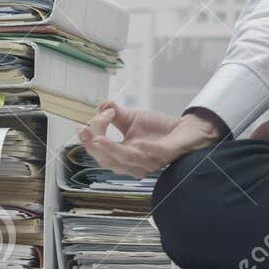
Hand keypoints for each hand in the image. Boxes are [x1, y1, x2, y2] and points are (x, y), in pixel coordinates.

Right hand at [76, 101, 225, 175]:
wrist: (185, 129)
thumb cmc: (158, 129)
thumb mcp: (132, 119)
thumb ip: (115, 114)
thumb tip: (100, 105)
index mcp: (124, 156)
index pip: (101, 154)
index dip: (89, 142)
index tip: (82, 125)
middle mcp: (134, 163)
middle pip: (110, 161)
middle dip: (97, 148)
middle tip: (88, 133)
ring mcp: (150, 161)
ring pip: (128, 161)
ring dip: (113, 151)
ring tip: (99, 139)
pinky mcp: (166, 155)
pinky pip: (155, 156)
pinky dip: (146, 150)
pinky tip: (138, 142)